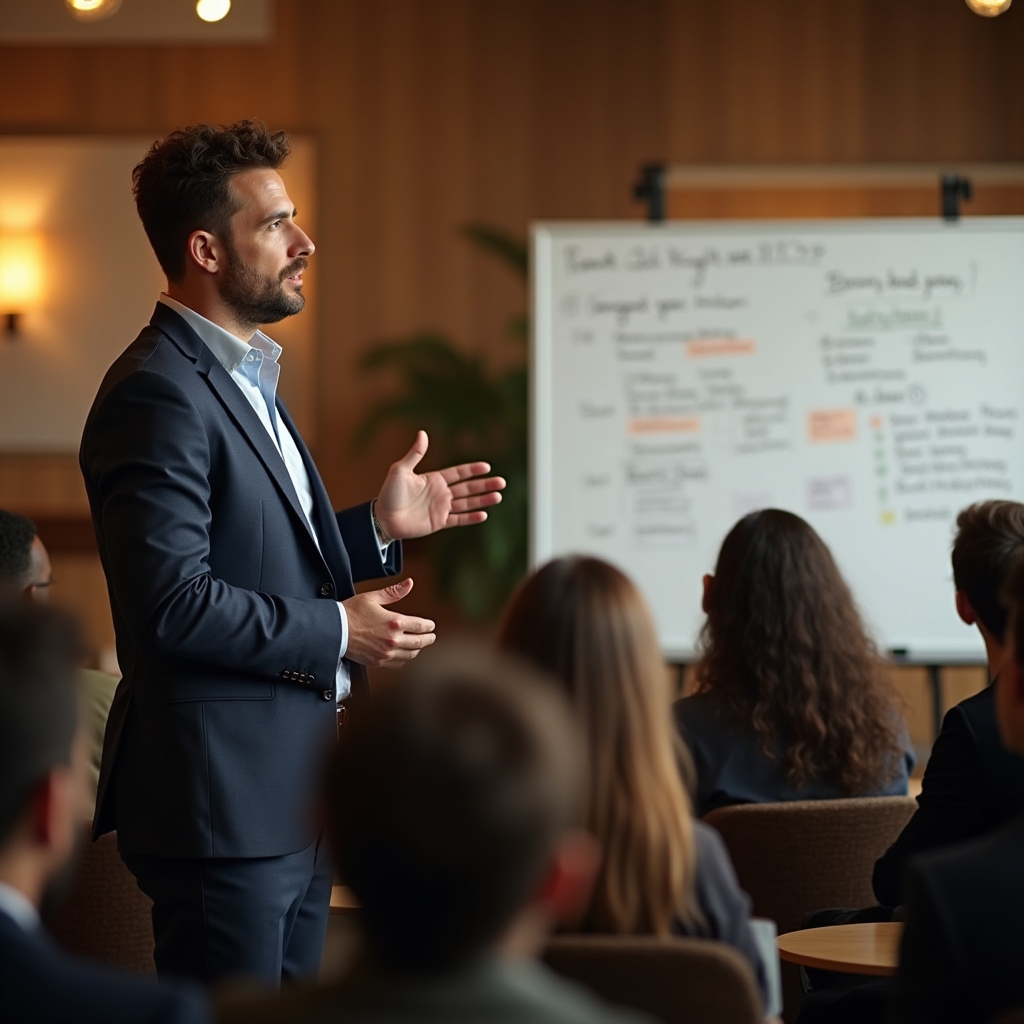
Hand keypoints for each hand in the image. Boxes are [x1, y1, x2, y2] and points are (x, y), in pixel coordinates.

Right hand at [343, 578, 435, 668]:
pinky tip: (404, 653)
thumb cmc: (351, 613)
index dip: (429, 626)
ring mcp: (386, 652)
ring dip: (418, 649)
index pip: (420, 626)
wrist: (334, 630)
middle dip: (428, 639)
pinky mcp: (378, 661)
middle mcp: (393, 639)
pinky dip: (405, 658)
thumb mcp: (372, 598)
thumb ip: (393, 592)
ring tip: (419, 645)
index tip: (431, 625)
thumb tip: (409, 584)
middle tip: (431, 636)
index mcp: (394, 622)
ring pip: (410, 654)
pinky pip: (398, 663)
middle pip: (419, 642)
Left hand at [374, 430, 505, 540]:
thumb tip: (423, 433)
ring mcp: (441, 508)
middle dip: (485, 485)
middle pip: (468, 487)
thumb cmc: (389, 493)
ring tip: (498, 496)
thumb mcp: (400, 470)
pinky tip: (483, 514)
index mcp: (434, 479)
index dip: (472, 470)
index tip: (487, 467)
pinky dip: (470, 517)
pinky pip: (458, 519)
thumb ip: (415, 454)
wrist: (382, 518)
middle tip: (502, 482)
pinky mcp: (439, 522)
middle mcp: (441, 493)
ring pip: (467, 503)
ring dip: (483, 500)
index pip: (458, 473)